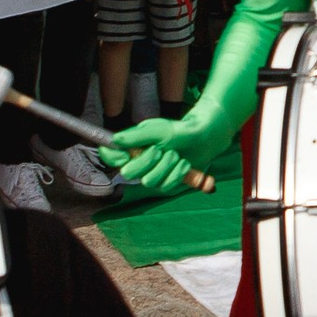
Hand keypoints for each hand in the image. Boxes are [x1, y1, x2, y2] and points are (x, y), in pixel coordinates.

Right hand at [98, 113, 227, 193]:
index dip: (114, 158)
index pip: (111, 157)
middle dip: (148, 160)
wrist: (204, 138)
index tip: (125, 155)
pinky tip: (184, 164)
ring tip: (177, 155)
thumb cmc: (179, 130)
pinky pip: (165, 186)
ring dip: (167, 166)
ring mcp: (152, 174)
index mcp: (132, 147)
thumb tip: (115, 140)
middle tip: (162, 149)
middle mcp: (139, 162)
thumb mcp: (158, 130)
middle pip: (128, 173)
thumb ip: (136, 136)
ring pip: (149, 181)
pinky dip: (177, 173)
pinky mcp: (167, 183)